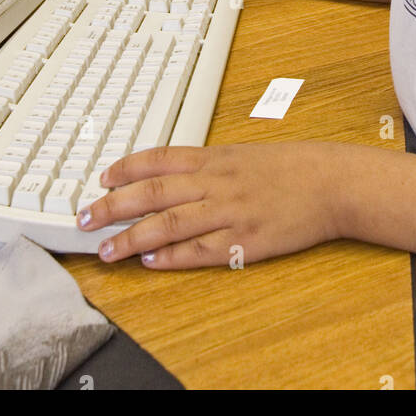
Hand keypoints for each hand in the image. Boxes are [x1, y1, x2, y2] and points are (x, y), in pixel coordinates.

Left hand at [77, 142, 347, 267]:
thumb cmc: (289, 167)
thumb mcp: (242, 154)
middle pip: (152, 193)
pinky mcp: (244, 240)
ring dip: (132, 238)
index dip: (126, 169)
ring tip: (107, 250)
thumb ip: (208, 163)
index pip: (158, 159)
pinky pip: (200, 250)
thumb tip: (171, 172)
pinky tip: (151, 261)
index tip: (101, 178)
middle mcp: (215, 182)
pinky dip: (172, 256)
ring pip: (169, 225)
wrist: (330, 182)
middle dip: (113, 206)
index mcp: (215, 157)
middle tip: (85, 217)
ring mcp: (229, 212)